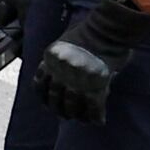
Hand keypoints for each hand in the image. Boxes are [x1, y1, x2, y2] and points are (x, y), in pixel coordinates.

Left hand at [32, 0, 149, 123]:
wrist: (109, 27)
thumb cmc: (91, 31)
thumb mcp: (65, 42)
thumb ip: (60, 58)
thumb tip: (58, 74)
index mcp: (51, 60)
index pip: (39, 83)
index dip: (42, 96)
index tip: (45, 103)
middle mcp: (61, 71)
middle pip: (54, 97)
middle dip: (58, 109)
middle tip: (64, 115)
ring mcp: (78, 79)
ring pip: (71, 104)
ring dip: (75, 114)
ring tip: (80, 119)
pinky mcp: (97, 84)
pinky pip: (94, 105)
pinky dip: (96, 116)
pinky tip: (99, 122)